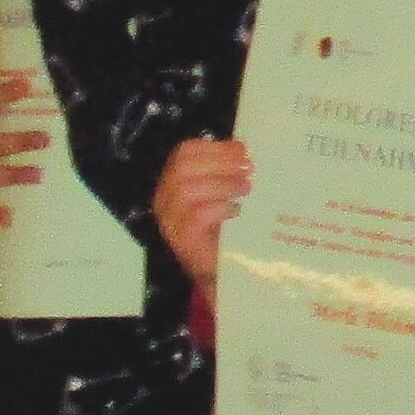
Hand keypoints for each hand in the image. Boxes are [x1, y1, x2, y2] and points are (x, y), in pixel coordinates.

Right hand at [155, 137, 252, 282]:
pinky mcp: (180, 238)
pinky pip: (196, 215)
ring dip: (221, 184)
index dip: (213, 147)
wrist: (222, 267)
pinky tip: (236, 210)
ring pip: (187, 190)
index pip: (183, 153)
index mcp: (174, 181)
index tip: (241, 149)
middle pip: (183, 168)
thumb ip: (226, 172)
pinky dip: (219, 208)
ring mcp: (170, 219)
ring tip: (246, 188)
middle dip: (219, 162)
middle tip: (248, 167)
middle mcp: (165, 198)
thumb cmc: (223, 226)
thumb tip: (245, 152)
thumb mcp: (222, 193)